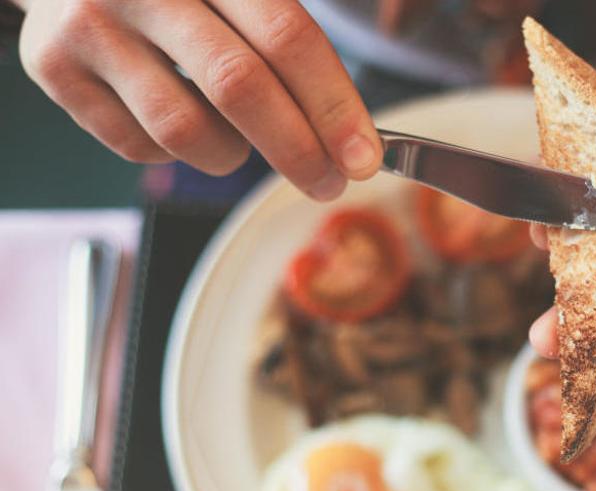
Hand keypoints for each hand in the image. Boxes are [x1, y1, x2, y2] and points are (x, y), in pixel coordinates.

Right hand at [15, 0, 380, 200]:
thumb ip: (291, 42)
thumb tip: (356, 137)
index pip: (286, 37)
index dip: (332, 105)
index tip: (364, 158)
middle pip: (239, 87)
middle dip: (298, 149)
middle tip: (329, 182)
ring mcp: (92, 25)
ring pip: (185, 130)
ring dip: (230, 154)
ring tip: (239, 139)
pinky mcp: (52, 67)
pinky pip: (138, 145)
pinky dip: (176, 153)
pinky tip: (181, 119)